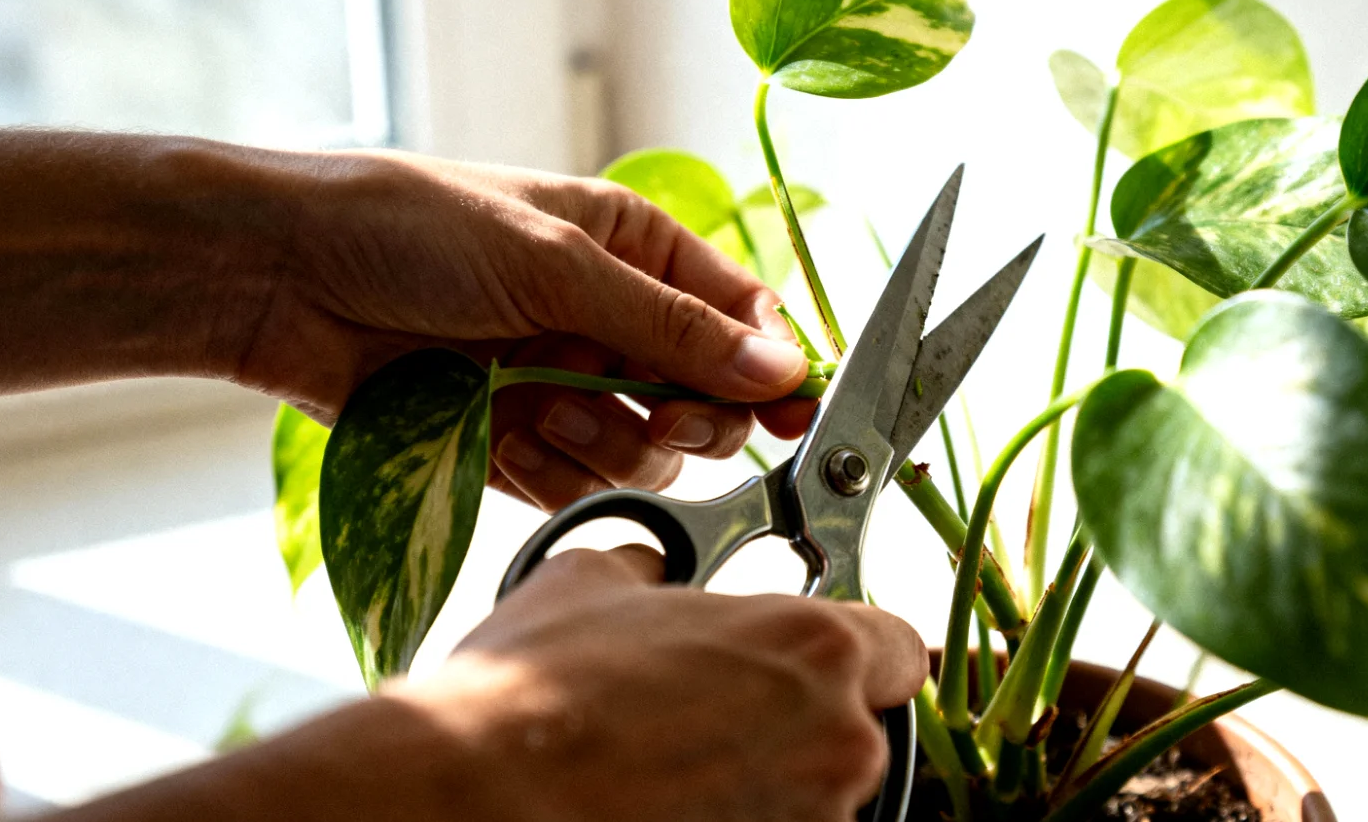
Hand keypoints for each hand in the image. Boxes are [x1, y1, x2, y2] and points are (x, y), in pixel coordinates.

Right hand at [50, 549, 928, 821]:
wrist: (470, 797)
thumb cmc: (531, 691)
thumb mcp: (593, 581)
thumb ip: (657, 572)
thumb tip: (653, 569)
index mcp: (813, 645)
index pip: (898, 644)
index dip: (855, 647)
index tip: (814, 656)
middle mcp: (835, 737)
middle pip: (859, 723)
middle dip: (800, 717)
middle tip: (716, 714)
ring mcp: (808, 818)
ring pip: (817, 789)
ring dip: (765, 775)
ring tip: (670, 765)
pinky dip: (736, 816)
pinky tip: (663, 803)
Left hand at [236, 149, 817, 508]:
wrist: (277, 278)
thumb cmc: (411, 230)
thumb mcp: (558, 264)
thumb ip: (672, 328)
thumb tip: (782, 366)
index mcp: (632, 248)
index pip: (739, 315)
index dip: (770, 367)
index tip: (794, 414)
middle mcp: (606, 319)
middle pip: (703, 399)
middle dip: (687, 417)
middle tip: (662, 418)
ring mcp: (559, 384)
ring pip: (641, 455)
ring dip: (603, 444)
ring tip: (541, 411)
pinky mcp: (510, 443)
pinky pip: (572, 486)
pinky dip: (547, 475)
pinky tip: (501, 437)